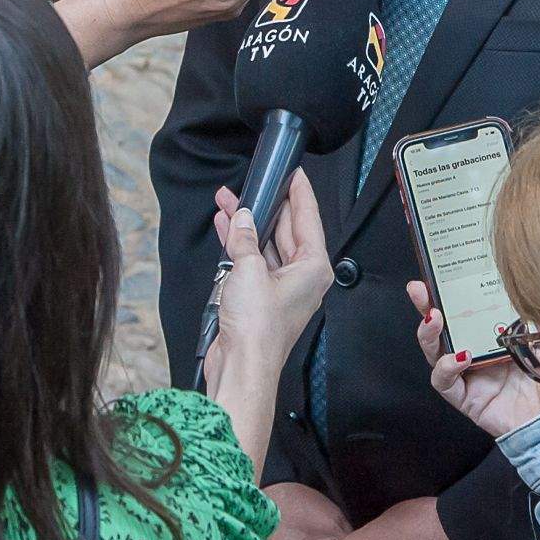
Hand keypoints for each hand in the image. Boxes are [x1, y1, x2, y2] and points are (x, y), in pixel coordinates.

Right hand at [209, 173, 333, 369]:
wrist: (242, 366)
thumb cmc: (258, 329)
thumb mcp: (249, 270)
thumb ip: (245, 239)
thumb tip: (242, 218)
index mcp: (313, 268)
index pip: (308, 217)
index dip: (299, 191)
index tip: (293, 172)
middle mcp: (302, 278)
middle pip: (287, 230)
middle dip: (267, 206)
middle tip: (255, 183)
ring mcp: (282, 288)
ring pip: (267, 245)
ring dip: (248, 225)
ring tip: (229, 201)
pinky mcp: (262, 298)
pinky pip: (253, 262)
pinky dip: (239, 245)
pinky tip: (226, 228)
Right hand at [409, 280, 539, 440]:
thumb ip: (531, 317)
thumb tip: (521, 286)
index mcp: (488, 337)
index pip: (460, 312)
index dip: (445, 294)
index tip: (433, 275)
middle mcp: (472, 354)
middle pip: (440, 330)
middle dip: (425, 307)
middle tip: (419, 291)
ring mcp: (466, 377)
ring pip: (433, 354)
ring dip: (429, 335)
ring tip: (435, 320)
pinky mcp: (466, 400)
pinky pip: (445, 384)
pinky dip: (447, 369)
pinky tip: (459, 358)